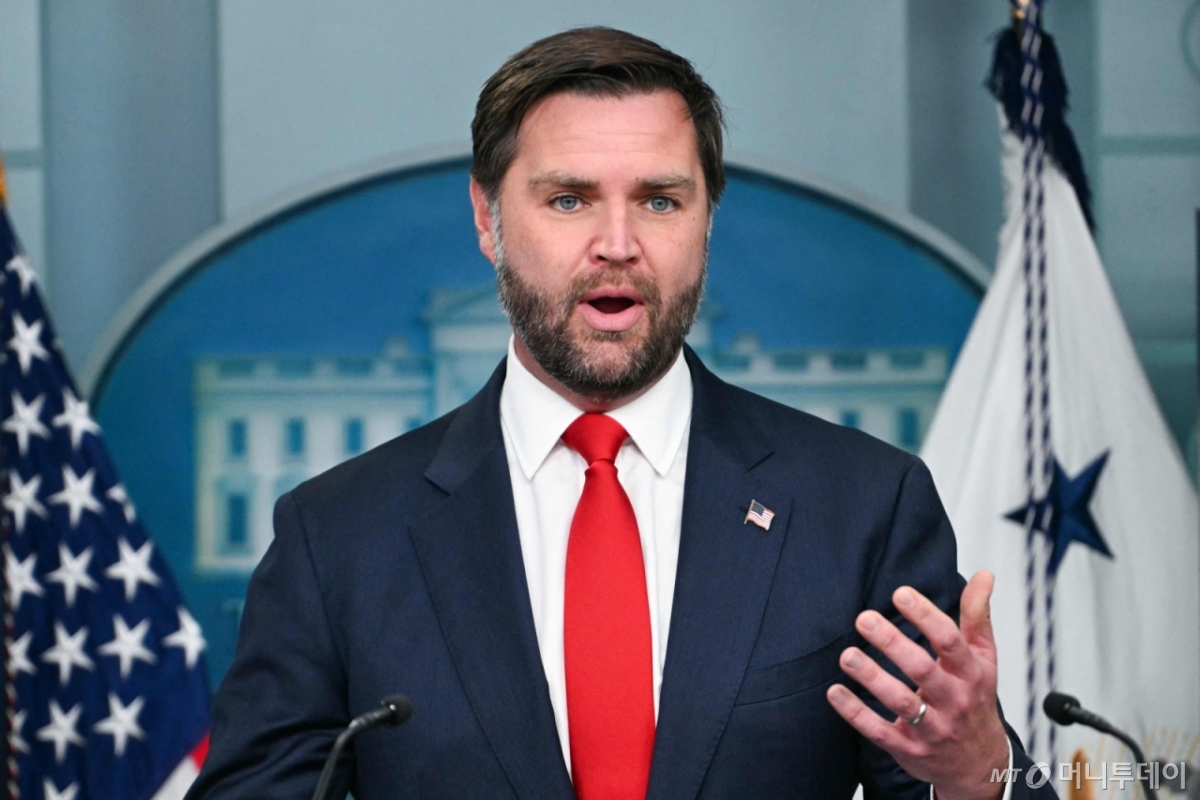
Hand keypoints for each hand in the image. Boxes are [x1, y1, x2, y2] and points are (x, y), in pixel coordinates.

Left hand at [825, 571, 1008, 799]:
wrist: (979, 763)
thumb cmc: (975, 698)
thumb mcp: (984, 658)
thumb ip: (977, 616)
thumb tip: (983, 574)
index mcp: (971, 673)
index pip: (951, 641)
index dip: (927, 616)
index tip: (901, 593)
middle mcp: (954, 701)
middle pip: (923, 669)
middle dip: (893, 643)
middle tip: (864, 618)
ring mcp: (932, 728)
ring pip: (901, 702)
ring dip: (872, 677)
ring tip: (847, 655)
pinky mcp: (909, 749)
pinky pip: (880, 732)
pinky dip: (856, 713)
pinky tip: (835, 692)